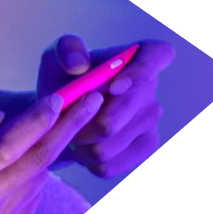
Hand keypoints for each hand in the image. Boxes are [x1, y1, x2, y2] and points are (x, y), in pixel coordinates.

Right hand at [0, 91, 101, 213]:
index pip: (6, 146)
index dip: (36, 121)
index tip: (58, 99)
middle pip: (37, 160)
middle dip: (68, 127)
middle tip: (93, 100)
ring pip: (38, 178)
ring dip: (45, 152)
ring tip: (39, 135)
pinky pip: (31, 200)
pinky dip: (31, 178)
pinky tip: (17, 171)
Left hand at [38, 36, 172, 177]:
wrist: (61, 113)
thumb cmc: (60, 79)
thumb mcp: (54, 58)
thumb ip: (64, 50)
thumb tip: (79, 64)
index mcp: (135, 55)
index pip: (158, 54)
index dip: (141, 73)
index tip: (113, 86)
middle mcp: (150, 86)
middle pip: (122, 111)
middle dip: (84, 119)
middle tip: (63, 119)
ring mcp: (151, 117)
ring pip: (111, 142)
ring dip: (81, 142)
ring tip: (70, 131)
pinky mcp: (146, 145)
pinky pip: (112, 163)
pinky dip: (88, 160)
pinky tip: (82, 147)